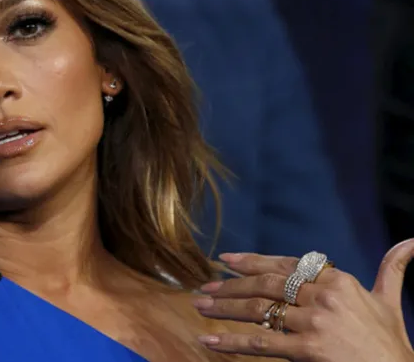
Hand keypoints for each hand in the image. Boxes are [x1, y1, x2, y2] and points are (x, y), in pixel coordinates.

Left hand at [193, 239, 413, 360]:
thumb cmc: (392, 343)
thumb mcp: (389, 302)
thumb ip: (392, 269)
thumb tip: (411, 241)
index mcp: (337, 280)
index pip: (284, 264)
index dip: (252, 261)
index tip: (225, 260)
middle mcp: (323, 296)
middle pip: (265, 284)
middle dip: (230, 285)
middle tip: (205, 287)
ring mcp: (314, 323)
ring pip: (258, 310)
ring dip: (224, 308)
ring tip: (198, 306)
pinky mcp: (308, 350)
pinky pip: (261, 343)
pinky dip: (231, 343)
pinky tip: (209, 341)